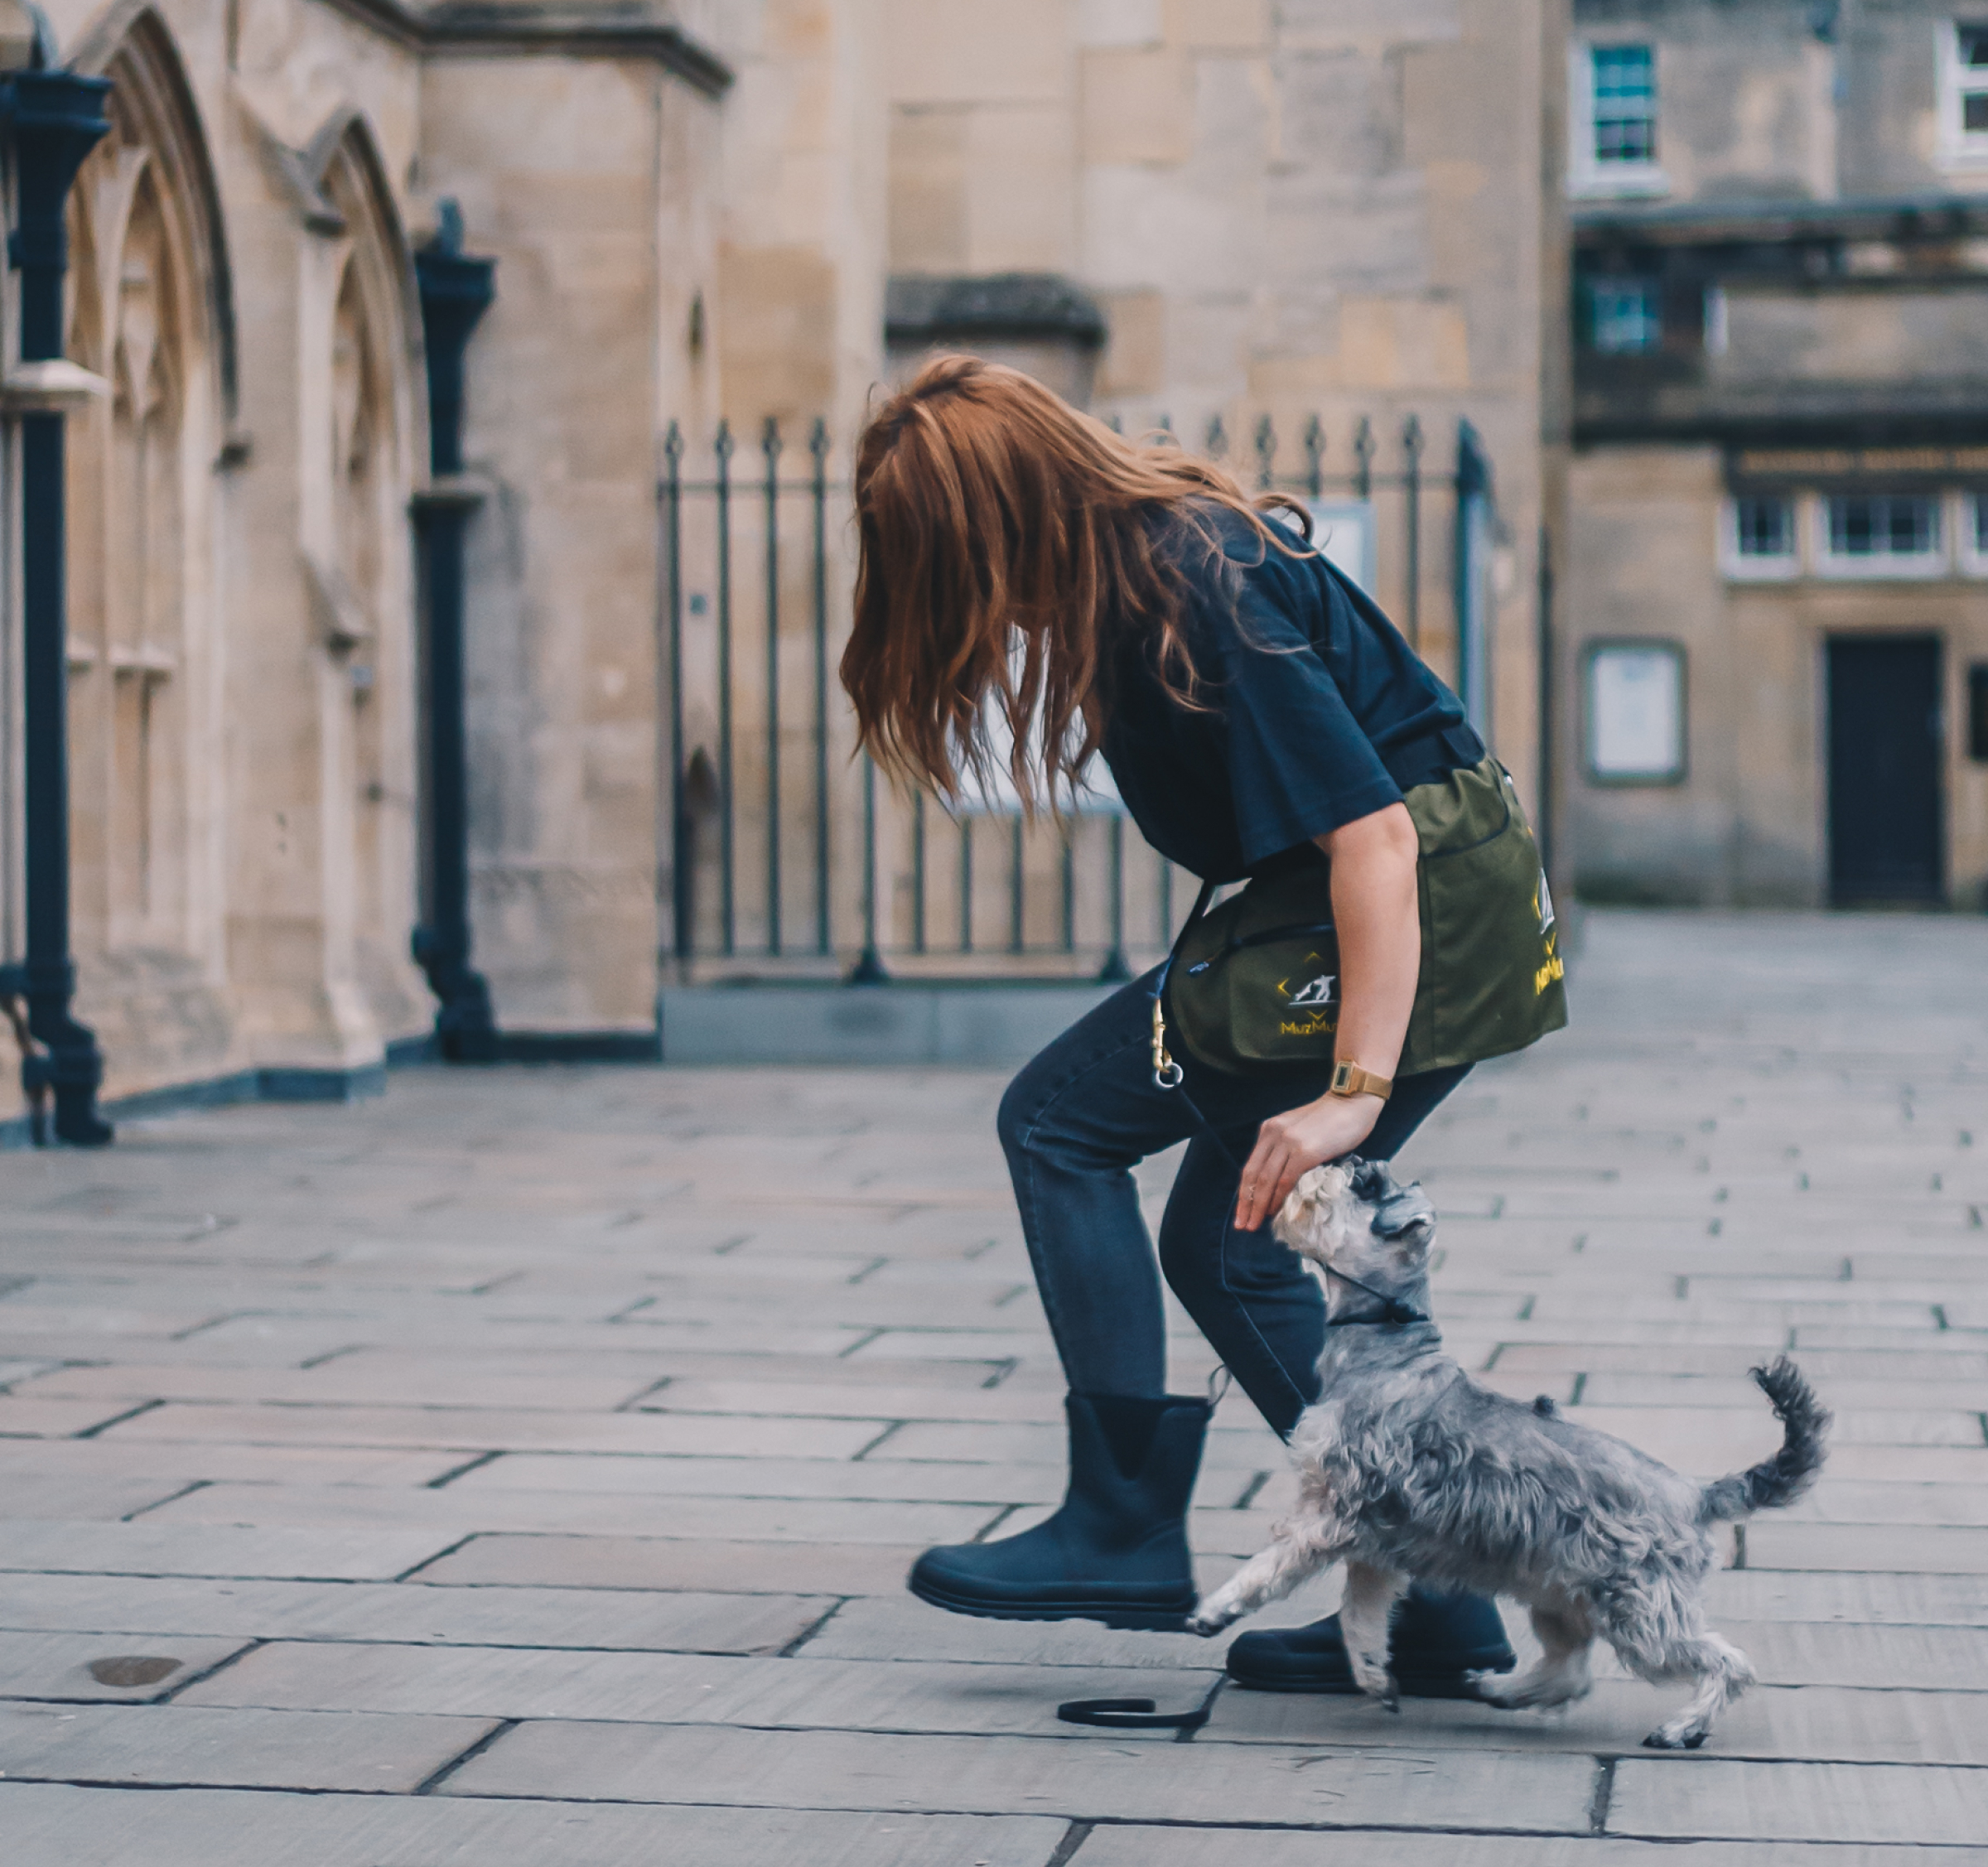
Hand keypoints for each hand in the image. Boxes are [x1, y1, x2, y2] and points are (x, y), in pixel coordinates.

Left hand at [1234, 1092, 1382, 1231]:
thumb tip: (1278, 1183)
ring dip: (1259, 1206)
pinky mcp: (1305, 1152)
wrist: (1354, 1102)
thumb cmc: (1331, 1119)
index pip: (1250, 1166)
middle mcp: (1274, 1134)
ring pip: (1266, 1181)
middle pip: (1253, 1175)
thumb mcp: (1298, 1129)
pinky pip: (1285, 1180)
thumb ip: (1285, 1149)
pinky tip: (1275, 1212)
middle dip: (1246, 1203)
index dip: (1244, 1192)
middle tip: (1242, 1225)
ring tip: (1254, 1224)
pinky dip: (1278, 1198)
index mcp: (1269, 1129)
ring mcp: (1289, 1142)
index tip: (1241, 1211)